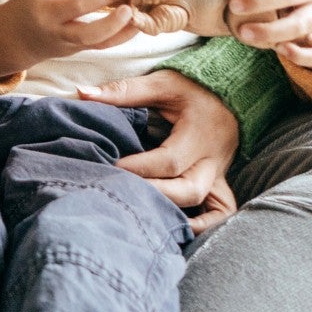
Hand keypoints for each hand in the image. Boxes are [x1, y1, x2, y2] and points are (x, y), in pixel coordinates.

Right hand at [0, 0, 136, 78]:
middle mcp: (47, 14)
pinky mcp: (74, 49)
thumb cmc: (38, 1)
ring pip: (88, 34)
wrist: (18, 37)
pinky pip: (99, 46)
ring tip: (131, 10)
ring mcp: (60, 35)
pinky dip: (120, 37)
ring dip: (113, 23)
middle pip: (75, 6)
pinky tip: (136, 25)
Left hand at [78, 69, 239, 231]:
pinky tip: (179, 228)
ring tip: (141, 208)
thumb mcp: (160, 82)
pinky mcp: (220, 182)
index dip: (140, 167)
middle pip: (190, 190)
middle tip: (123, 190)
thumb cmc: (191, 87)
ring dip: (175, 209)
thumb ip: (123, 91)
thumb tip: (82, 93)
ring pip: (207, 205)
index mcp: (199, 134)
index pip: (170, 160)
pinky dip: (206, 224)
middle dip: (156, 194)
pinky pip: (221, 211)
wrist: (228, 93)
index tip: (112, 166)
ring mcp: (219, 174)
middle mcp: (212, 160)